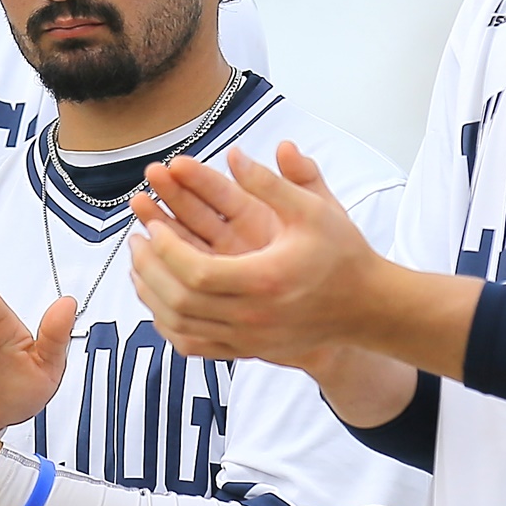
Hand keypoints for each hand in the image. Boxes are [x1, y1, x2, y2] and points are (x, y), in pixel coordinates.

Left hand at [129, 142, 379, 364]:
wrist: (368, 308)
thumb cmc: (342, 255)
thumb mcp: (313, 210)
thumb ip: (272, 182)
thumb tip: (234, 154)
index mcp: (265, 280)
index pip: (195, 271)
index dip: (166, 248)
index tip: (154, 225)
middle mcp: (253, 317)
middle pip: (179, 301)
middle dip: (150, 268)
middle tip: (137, 239)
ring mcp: (249, 340)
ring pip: (180, 327)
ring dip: (151, 296)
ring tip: (139, 264)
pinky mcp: (248, 351)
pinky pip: (193, 346)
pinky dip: (167, 325)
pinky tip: (156, 300)